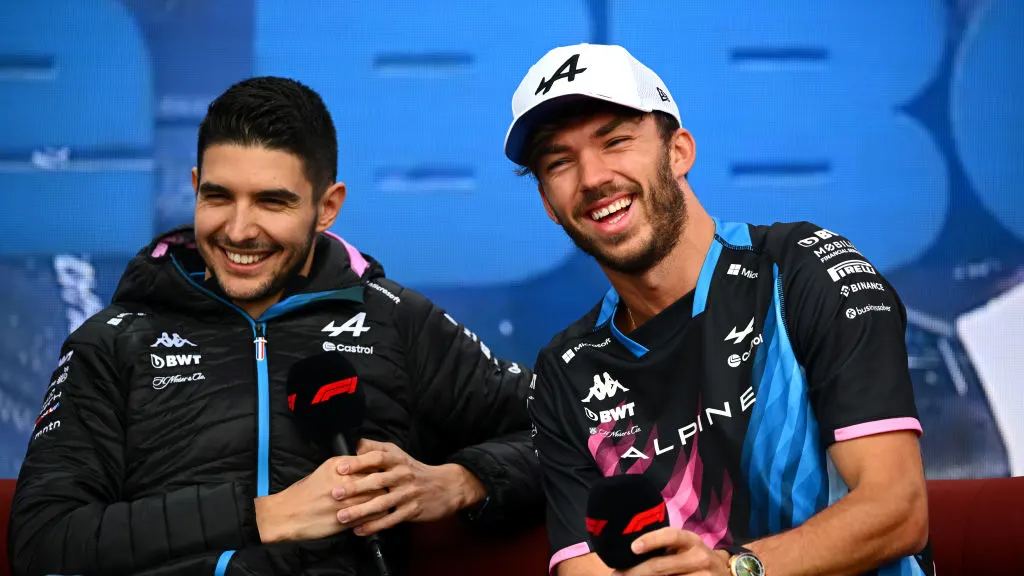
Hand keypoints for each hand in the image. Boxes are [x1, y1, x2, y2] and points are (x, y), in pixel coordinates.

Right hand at [254, 456, 387, 542]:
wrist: (287, 514)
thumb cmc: (305, 491)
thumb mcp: (326, 470)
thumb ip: (347, 465)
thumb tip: (367, 463)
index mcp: (339, 467)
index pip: (371, 464)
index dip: (381, 469)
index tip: (386, 473)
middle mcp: (344, 483)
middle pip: (377, 482)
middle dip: (384, 485)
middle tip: (388, 488)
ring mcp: (346, 503)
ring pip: (377, 500)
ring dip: (382, 502)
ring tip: (384, 502)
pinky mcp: (346, 521)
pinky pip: (370, 518)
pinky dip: (375, 517)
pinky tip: (374, 515)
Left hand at [332, 439, 486, 535]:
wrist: (446, 487)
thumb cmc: (416, 470)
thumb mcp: (399, 454)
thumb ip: (377, 448)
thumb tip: (356, 444)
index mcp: (398, 460)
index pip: (377, 458)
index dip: (359, 462)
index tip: (340, 467)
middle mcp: (403, 475)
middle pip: (376, 481)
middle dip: (355, 488)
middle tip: (335, 494)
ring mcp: (407, 494)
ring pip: (381, 503)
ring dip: (360, 511)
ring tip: (341, 516)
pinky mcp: (412, 511)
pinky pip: (390, 520)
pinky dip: (374, 526)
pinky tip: (359, 530)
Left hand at [611, 528, 730, 575]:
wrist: (724, 573)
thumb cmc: (693, 557)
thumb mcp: (684, 547)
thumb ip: (664, 547)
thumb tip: (631, 551)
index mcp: (690, 540)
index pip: (671, 536)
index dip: (651, 540)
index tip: (633, 548)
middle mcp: (700, 557)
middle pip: (661, 566)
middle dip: (635, 572)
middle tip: (617, 575)